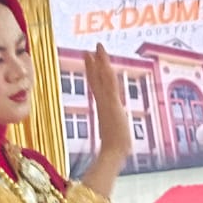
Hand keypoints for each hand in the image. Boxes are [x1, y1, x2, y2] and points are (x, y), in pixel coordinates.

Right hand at [83, 45, 129, 179]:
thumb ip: (111, 136)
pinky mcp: (112, 104)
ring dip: (100, 62)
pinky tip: (104, 61)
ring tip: (97, 47)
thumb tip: (113, 142)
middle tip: (87, 50)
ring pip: (102, 78)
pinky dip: (105, 71)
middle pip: (96, 80)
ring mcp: (106, 103)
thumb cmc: (114, 151)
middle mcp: (103, 103)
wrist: (114, 155)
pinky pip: (108, 84)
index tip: (89, 62)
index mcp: (103, 110)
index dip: (92, 74)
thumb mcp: (113, 138)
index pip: (96, 88)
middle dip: (92, 65)